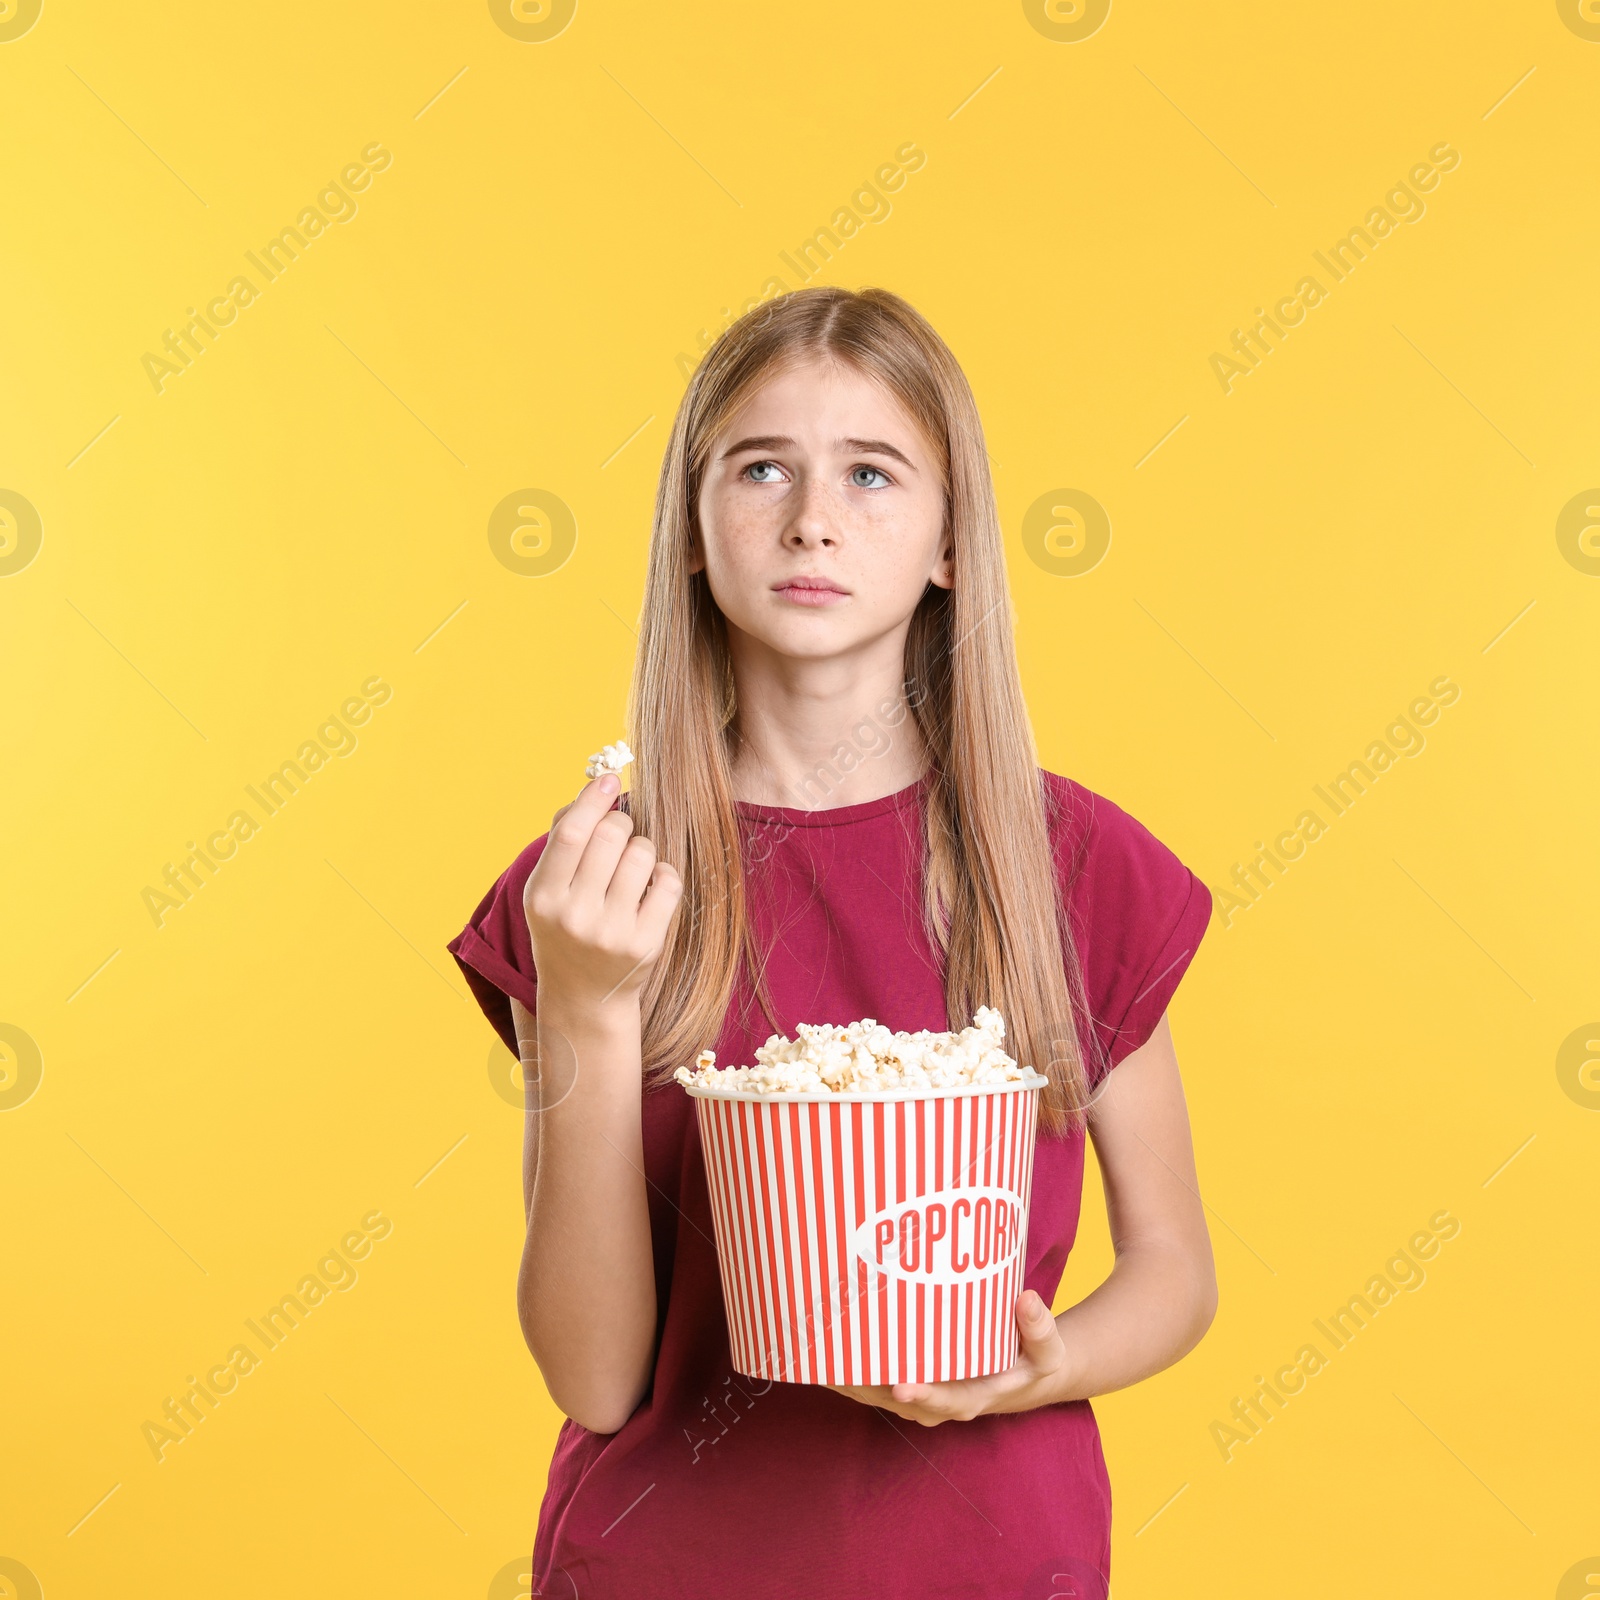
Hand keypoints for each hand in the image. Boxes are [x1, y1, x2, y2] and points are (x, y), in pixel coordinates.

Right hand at [523, 773, 683, 1010]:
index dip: (593, 799)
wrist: (583, 998)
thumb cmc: (565, 928)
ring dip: (642, 848)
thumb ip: (562, 839)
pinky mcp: (646, 944)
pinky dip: (663, 873)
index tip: (608, 779)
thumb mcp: (547, 891)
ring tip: (631, 868)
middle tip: (618, 835)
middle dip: (620, 823)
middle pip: (610, 836)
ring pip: (643, 853)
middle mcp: (575, 916)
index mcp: (543, 898)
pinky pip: (668, 881)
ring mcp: (612, 932)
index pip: (571, 833)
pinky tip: (650, 886)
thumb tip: (593, 788)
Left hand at [824, 1290, 1072, 1425]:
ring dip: (846, 1377)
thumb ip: (1040, 1327)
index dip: (923, 1395)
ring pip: (877, 1393)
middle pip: (896, 1399)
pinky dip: (849, 1369)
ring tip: (813, 1352)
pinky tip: (820, 1349)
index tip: (901, 1386)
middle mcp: (941, 1402)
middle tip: (833, 1361)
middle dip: (864, 1383)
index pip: (945, 1401)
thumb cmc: (1036, 1360)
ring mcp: (921, 1396)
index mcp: (976, 1397)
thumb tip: (1026, 1299)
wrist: (1026, 1378)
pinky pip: (873, 1382)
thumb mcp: (1048, 1348)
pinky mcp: (909, 1384)